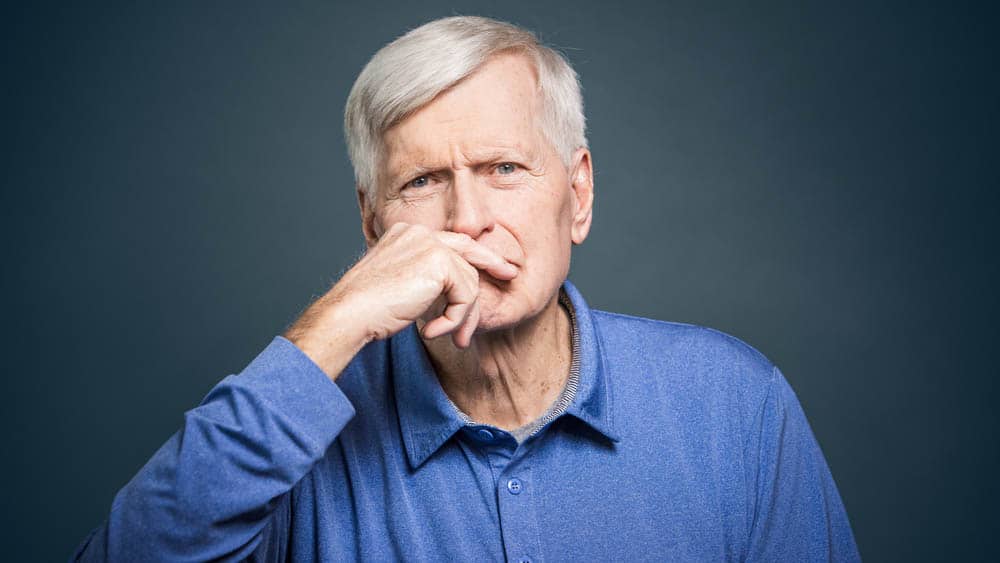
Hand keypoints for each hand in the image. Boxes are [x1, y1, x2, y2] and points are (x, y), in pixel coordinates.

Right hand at [283, 223, 517, 378]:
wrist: (350, 314)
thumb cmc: (368, 309)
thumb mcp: (400, 286)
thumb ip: (425, 280)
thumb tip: (455, 291)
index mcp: (407, 233)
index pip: (450, 242)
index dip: (474, 256)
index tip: (493, 267)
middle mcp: (420, 233)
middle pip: (468, 248)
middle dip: (493, 263)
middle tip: (511, 276)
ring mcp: (430, 244)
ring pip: (469, 281)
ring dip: (464, 316)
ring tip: (451, 337)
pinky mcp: (439, 262)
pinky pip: (466, 294)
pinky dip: (456, 319)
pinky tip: (434, 332)